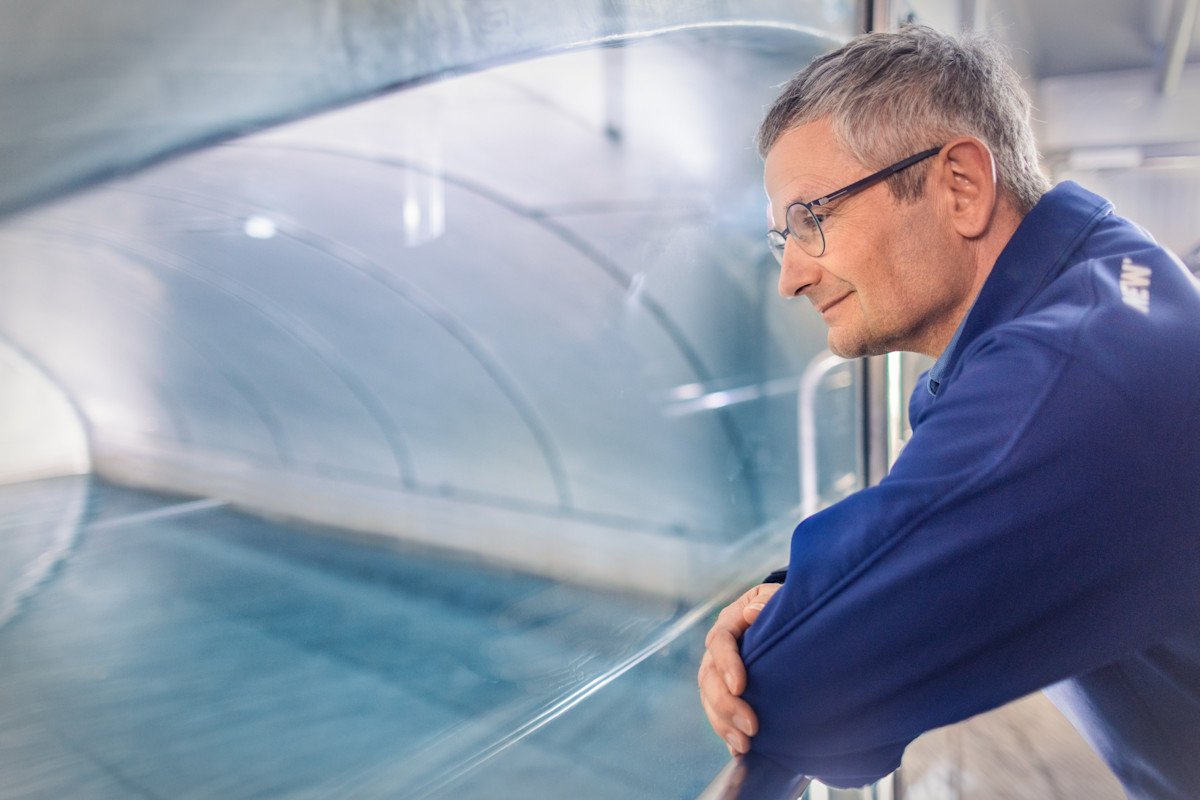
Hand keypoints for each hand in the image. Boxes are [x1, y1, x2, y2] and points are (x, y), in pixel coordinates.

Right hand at [698, 582, 781, 755]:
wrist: (786, 620)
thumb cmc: (783, 607)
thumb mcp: (779, 597)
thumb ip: (767, 601)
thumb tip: (751, 613)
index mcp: (729, 622)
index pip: (720, 642)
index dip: (726, 664)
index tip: (740, 686)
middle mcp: (718, 649)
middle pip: (709, 677)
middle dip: (727, 705)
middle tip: (751, 727)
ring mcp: (718, 671)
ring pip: (708, 699)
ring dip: (723, 724)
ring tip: (744, 745)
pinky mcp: (726, 692)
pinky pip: (717, 713)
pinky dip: (726, 732)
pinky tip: (739, 751)